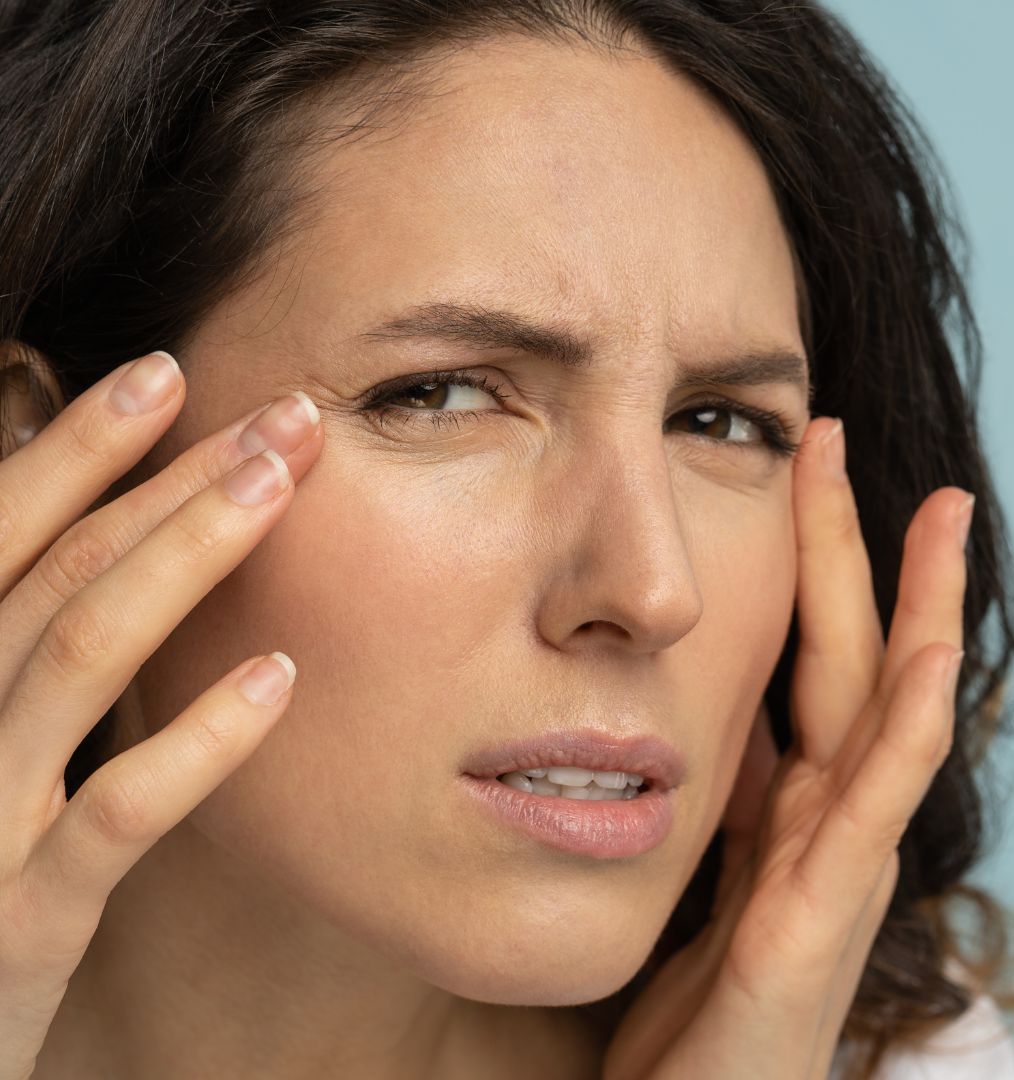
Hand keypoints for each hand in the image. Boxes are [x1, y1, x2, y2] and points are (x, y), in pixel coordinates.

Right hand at [0, 351, 322, 1079]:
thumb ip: (24, 645)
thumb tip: (106, 540)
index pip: (6, 531)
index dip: (81, 446)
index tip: (166, 374)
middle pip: (63, 569)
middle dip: (171, 479)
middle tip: (280, 416)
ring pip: (80, 654)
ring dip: (184, 559)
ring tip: (277, 488)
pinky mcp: (25, 921)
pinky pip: (117, 813)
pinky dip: (198, 738)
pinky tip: (278, 675)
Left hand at [602, 416, 971, 1079]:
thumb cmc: (687, 999)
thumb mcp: (695, 863)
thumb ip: (724, 787)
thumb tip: (721, 709)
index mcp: (790, 798)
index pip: (811, 654)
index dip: (808, 561)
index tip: (791, 465)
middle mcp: (828, 817)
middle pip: (850, 652)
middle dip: (852, 546)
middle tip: (837, 437)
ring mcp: (838, 863)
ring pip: (890, 708)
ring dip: (915, 606)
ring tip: (938, 512)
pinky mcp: (820, 918)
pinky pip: (876, 800)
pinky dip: (905, 720)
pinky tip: (919, 653)